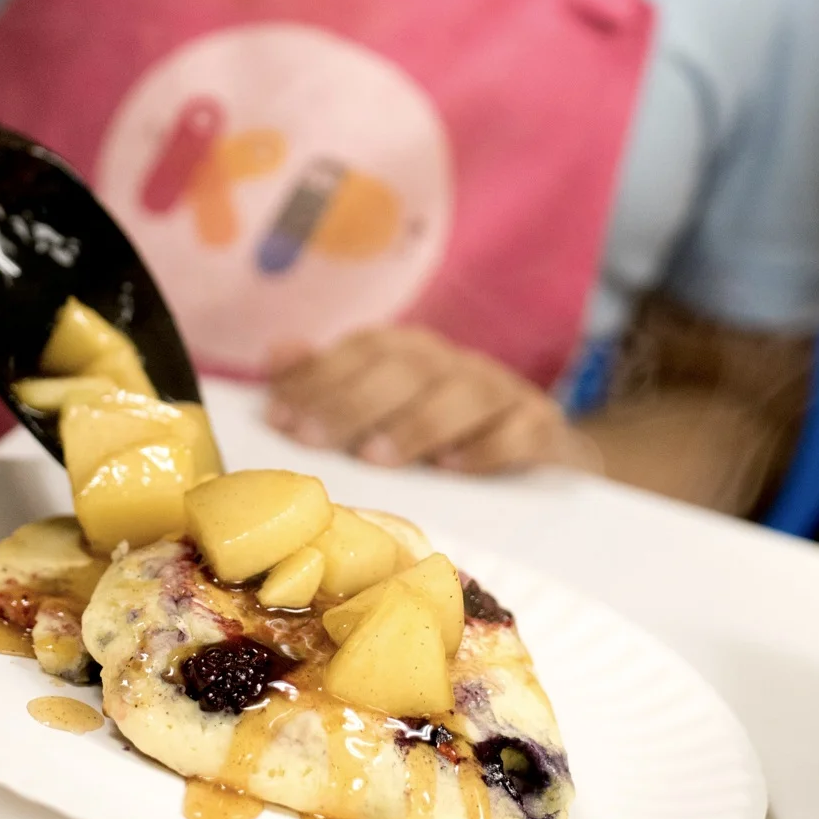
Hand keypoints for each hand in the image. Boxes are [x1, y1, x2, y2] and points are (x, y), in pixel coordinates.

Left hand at [266, 328, 600, 474]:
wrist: (541, 453)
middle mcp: (455, 364)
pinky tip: (455, 469)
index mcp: (412, 353)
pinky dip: (488, 447)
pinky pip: (521, 429)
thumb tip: (275, 355)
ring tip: (376, 458)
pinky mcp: (543, 427)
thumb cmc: (442, 434)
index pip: (364, 349)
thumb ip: (329, 382)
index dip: (320, 378)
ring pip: (463, 395)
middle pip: (407, 368)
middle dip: (355, 402)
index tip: (280, 420)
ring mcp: (502, 393)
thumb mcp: (384, 408)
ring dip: (417, 424)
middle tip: (315, 441)